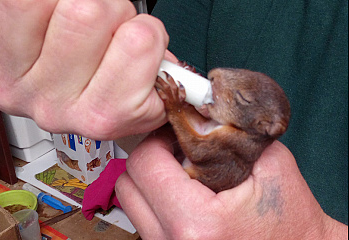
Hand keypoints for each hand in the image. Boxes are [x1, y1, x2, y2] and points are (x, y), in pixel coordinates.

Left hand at [0, 0, 171, 139]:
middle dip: (114, 11)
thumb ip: (167, 81)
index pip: (143, 42)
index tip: (135, 45)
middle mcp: (61, 109)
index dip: (148, 32)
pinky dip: (49, 1)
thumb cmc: (96, 79)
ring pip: (73, 5)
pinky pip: (31, 0)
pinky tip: (48, 21)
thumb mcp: (137, 93)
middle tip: (103, 32)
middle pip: (100, 14)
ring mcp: (24, 82)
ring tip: (75, 26)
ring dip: (84, 3)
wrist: (38, 76)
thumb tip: (201, 86)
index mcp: (107, 117)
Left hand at [116, 126, 347, 238]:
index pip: (146, 164)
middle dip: (151, 157)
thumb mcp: (272, 166)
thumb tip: (198, 117)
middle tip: (177, 149)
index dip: (158, 139)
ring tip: (180, 172)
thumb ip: (233, 134)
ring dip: (150, 179)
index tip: (176, 133)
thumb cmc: (290, 220)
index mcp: (197, 222)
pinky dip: (155, 198)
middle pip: (128, 183)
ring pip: (130, 201)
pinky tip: (183, 192)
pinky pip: (143, 217)